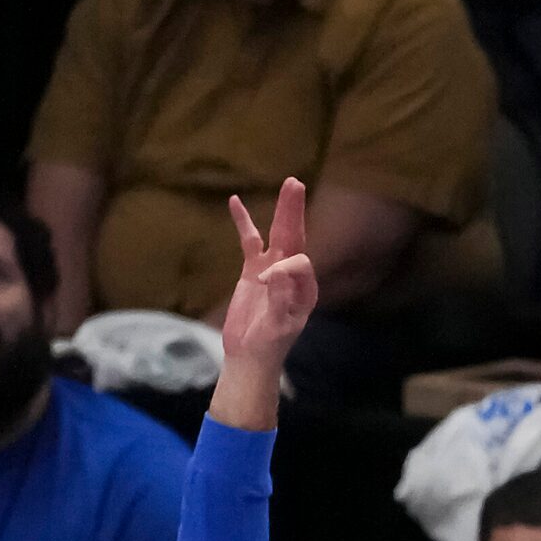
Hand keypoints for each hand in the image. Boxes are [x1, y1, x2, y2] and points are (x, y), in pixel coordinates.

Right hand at [220, 180, 318, 364]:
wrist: (249, 356)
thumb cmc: (268, 346)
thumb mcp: (278, 326)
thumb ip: (280, 299)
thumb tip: (275, 271)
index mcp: (306, 289)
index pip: (299, 261)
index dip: (282, 266)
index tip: (264, 280)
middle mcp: (293, 275)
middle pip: (295, 236)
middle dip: (294, 211)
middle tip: (296, 183)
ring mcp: (272, 269)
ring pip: (277, 234)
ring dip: (282, 211)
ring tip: (289, 184)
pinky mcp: (252, 270)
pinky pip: (250, 241)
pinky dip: (244, 222)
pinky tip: (235, 201)